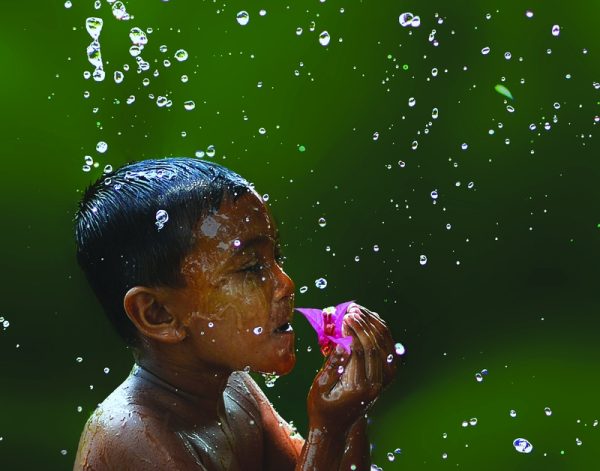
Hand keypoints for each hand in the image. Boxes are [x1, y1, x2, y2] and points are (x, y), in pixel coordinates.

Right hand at [306, 306, 395, 433]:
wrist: (335, 426)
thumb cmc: (322, 406)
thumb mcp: (319, 387)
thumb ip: (331, 365)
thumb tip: (342, 344)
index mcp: (359, 387)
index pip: (361, 351)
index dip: (353, 331)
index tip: (344, 318)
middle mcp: (375, 384)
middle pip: (374, 346)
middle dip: (363, 325)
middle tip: (351, 311)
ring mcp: (381, 381)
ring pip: (384, 346)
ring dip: (373, 326)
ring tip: (359, 312)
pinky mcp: (382, 377)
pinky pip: (386, 349)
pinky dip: (379, 333)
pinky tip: (369, 320)